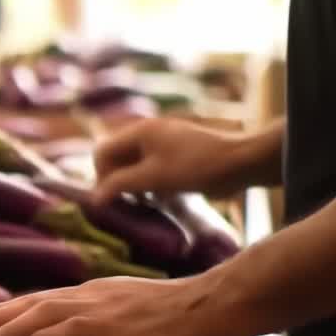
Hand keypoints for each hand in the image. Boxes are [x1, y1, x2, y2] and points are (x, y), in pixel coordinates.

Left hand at [0, 275, 229, 335]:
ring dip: (4, 329)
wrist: (209, 306)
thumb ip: (119, 331)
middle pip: (30, 303)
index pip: (46, 300)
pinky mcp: (99, 327)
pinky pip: (55, 334)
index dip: (14, 310)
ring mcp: (93, 309)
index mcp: (98, 294)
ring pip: (34, 315)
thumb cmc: (187, 317)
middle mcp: (89, 295)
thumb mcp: (142, 317)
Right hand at [93, 118, 256, 200]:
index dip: (101, 176)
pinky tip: (162, 198)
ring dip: (134, 185)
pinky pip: (152, 169)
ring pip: (135, 166)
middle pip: (117, 159)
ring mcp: (163, 144)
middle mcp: (148, 134)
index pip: (102, 152)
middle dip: (117, 182)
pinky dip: (151, 184)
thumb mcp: (153, 177)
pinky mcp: (177, 156)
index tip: (112, 198)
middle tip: (127, 204)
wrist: (242, 162)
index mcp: (139, 132)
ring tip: (145, 202)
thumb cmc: (195, 166)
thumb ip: (120, 185)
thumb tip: (93, 199)